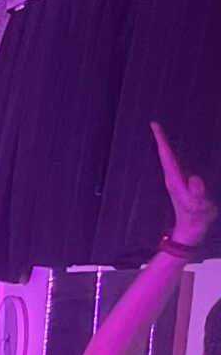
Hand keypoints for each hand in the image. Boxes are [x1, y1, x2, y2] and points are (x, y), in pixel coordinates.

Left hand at [153, 122, 215, 245]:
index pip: (167, 158)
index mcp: (175, 181)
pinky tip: (172, 150)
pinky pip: (174, 164)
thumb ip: (197, 194)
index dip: (162, 143)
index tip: (156, 129)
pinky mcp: (180, 184)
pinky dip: (172, 154)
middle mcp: (172, 179)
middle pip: (165, 156)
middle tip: (155, 124)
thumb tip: (194, 177)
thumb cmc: (196, 219)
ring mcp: (176, 181)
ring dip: (164, 146)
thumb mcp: (199, 207)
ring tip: (162, 132)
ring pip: (168, 159)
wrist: (191, 230)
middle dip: (160, 140)